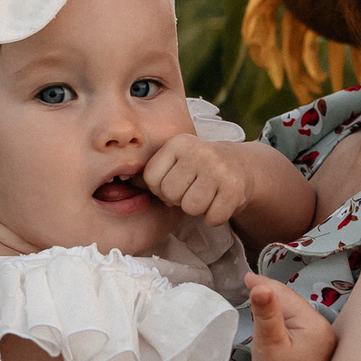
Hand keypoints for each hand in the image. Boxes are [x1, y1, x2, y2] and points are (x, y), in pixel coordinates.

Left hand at [144, 132, 259, 227]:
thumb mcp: (175, 160)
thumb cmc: (198, 167)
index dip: (160, 189)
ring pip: (191, 207)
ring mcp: (219, 169)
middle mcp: (199, 152)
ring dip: (197, 209)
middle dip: (179, 199)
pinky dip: (214, 217)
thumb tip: (120, 184)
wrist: (239, 165)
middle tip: (192, 190)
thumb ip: (151, 173)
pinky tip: (219, 201)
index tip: (175, 183)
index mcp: (179, 143)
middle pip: (170, 193)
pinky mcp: (235, 188)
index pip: (151, 178)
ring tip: (205, 195)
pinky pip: (212, 217)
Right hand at [241, 275, 334, 360]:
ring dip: (277, 304)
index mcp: (315, 325)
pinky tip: (273, 316)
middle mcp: (325, 329)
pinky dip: (284, 317)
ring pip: (295, 312)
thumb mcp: (268, 342)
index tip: (246, 277)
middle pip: (292, 302)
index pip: (286, 296)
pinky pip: (298, 324)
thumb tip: (260, 287)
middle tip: (249, 283)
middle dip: (271, 293)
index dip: (265, 285)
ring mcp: (323, 340)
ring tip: (258, 296)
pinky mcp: (317, 349)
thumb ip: (265, 313)